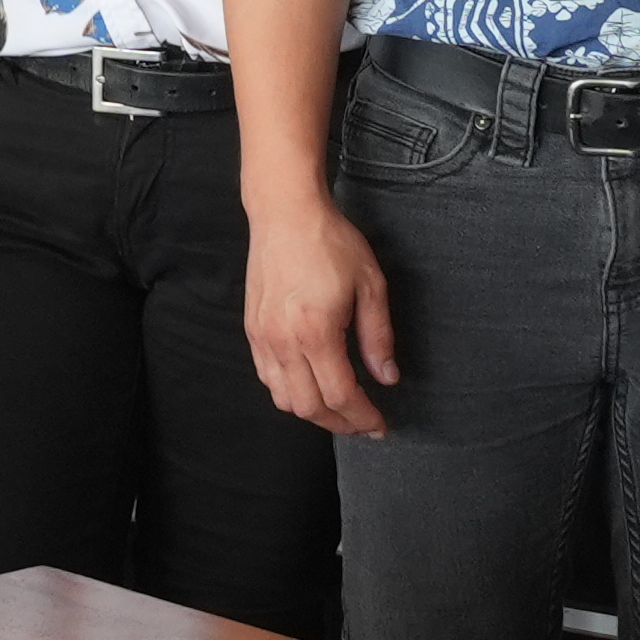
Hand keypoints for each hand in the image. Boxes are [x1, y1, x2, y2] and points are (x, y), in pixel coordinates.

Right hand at [244, 188, 398, 438]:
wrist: (285, 214)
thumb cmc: (330, 242)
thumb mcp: (370, 284)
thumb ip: (378, 336)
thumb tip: (386, 377)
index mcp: (316, 331)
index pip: (340, 395)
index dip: (362, 418)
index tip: (380, 426)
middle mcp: (284, 341)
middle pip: (309, 407)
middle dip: (340, 424)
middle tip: (363, 425)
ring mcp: (263, 337)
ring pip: (284, 398)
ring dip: (313, 412)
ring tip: (339, 409)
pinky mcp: (253, 330)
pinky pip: (267, 377)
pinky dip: (289, 392)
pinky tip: (310, 385)